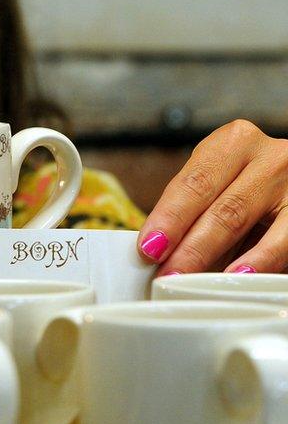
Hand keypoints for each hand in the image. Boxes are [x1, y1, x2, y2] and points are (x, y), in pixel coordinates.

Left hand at [138, 119, 287, 273]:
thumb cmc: (250, 194)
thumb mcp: (221, 191)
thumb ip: (193, 215)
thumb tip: (155, 251)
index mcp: (233, 144)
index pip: (193, 183)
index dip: (169, 218)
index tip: (149, 247)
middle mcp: (268, 156)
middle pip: (219, 206)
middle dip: (187, 245)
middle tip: (165, 274)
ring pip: (246, 220)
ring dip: (212, 254)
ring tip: (190, 280)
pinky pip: (285, 238)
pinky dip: (260, 259)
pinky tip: (239, 274)